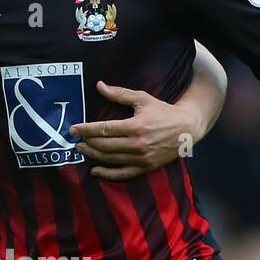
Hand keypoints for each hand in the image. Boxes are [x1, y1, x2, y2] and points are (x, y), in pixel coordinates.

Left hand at [69, 81, 204, 180]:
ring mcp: (142, 158)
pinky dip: (107, 174)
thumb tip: (100, 86)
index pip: (104, 129)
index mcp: (136, 126)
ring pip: (111, 159)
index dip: (86, 129)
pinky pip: (123, 174)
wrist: (187, 128)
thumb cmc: (163, 111)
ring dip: (93, 156)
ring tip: (82, 150)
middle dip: (87, 143)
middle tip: (76, 141)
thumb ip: (120, 94)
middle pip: (104, 146)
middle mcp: (138, 144)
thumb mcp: (143, 99)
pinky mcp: (146, 167)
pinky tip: (95, 170)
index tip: (73, 129)